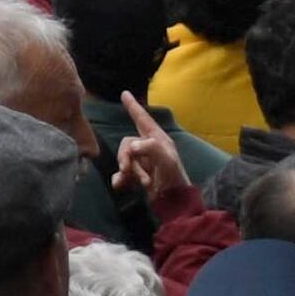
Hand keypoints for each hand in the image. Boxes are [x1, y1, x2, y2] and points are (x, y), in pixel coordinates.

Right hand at [110, 93, 188, 209]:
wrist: (174, 202)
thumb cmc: (174, 177)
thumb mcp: (167, 159)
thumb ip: (151, 148)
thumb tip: (132, 146)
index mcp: (157, 139)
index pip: (143, 119)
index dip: (133, 107)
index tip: (124, 93)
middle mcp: (148, 148)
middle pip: (127, 144)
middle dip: (126, 157)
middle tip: (127, 170)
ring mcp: (142, 162)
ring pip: (124, 159)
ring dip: (128, 171)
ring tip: (140, 182)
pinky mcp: (136, 175)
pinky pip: (121, 172)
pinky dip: (120, 179)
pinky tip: (120, 185)